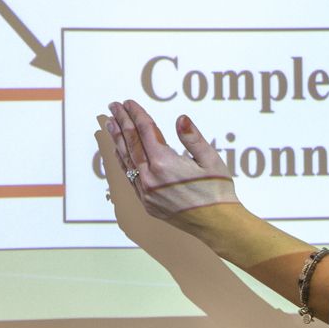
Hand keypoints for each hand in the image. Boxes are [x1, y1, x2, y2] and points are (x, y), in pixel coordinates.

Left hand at [101, 99, 240, 231]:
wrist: (217, 225)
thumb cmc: (218, 192)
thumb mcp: (210, 160)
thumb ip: (193, 138)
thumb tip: (181, 119)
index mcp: (164, 164)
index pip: (145, 131)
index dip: (136, 114)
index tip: (129, 103)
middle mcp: (150, 178)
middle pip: (131, 143)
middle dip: (121, 122)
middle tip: (113, 106)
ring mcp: (146, 192)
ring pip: (126, 160)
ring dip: (117, 140)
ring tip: (110, 124)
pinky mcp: (147, 203)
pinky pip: (130, 177)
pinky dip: (123, 161)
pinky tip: (120, 152)